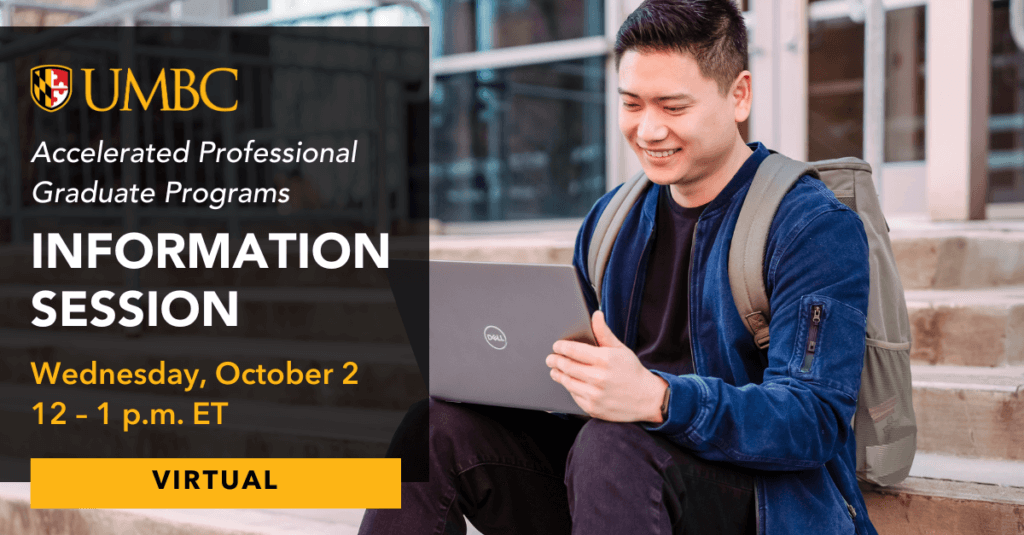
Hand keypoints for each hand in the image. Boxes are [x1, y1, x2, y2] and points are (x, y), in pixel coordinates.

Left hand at [546, 311, 668, 422]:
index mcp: (605, 359)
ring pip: (567, 382)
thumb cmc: (632, 371)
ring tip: (555, 370)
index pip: (574, 350)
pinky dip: (569, 388)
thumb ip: (604, 333)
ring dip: (558, 374)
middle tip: (551, 358)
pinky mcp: (593, 407)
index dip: (561, 347)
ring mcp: (595, 394)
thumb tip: (596, 315)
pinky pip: (574, 395)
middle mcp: (599, 377)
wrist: (647, 399)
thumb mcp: (620, 349)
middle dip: (555, 360)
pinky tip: (569, 382)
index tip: (556, 346)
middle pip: (567, 366)